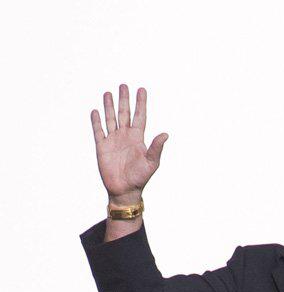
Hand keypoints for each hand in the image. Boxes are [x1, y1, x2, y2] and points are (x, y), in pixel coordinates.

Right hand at [91, 83, 167, 201]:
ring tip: (108, 93)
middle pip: (124, 113)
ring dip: (109, 106)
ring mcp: (113, 141)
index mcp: (137, 138)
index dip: (141, 103)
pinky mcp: (102, 147)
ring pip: (111, 119)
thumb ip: (156, 148)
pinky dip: (96, 121)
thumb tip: (166, 134)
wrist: (124, 191)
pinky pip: (98, 131)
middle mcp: (125, 136)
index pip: (140, 116)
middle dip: (124, 100)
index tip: (141, 89)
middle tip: (123, 85)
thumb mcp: (152, 163)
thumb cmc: (140, 179)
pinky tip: (95, 111)